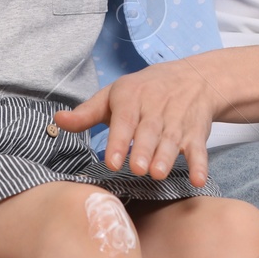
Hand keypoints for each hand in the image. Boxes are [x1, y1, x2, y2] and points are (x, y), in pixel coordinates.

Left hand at [53, 60, 216, 188]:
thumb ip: (86, 113)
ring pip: (172, 140)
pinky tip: (198, 180)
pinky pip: (199, 149)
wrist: (194, 77)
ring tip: (158, 173)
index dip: (119, 140)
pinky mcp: (196, 133)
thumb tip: (57, 121)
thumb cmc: (145, 91)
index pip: (124, 119)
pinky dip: (200, 164)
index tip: (112, 161)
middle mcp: (155, 109)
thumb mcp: (113, 95)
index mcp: (132, 98)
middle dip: (144, 150)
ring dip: (167, 157)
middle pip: (149, 131)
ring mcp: (177, 122)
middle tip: (137, 169)